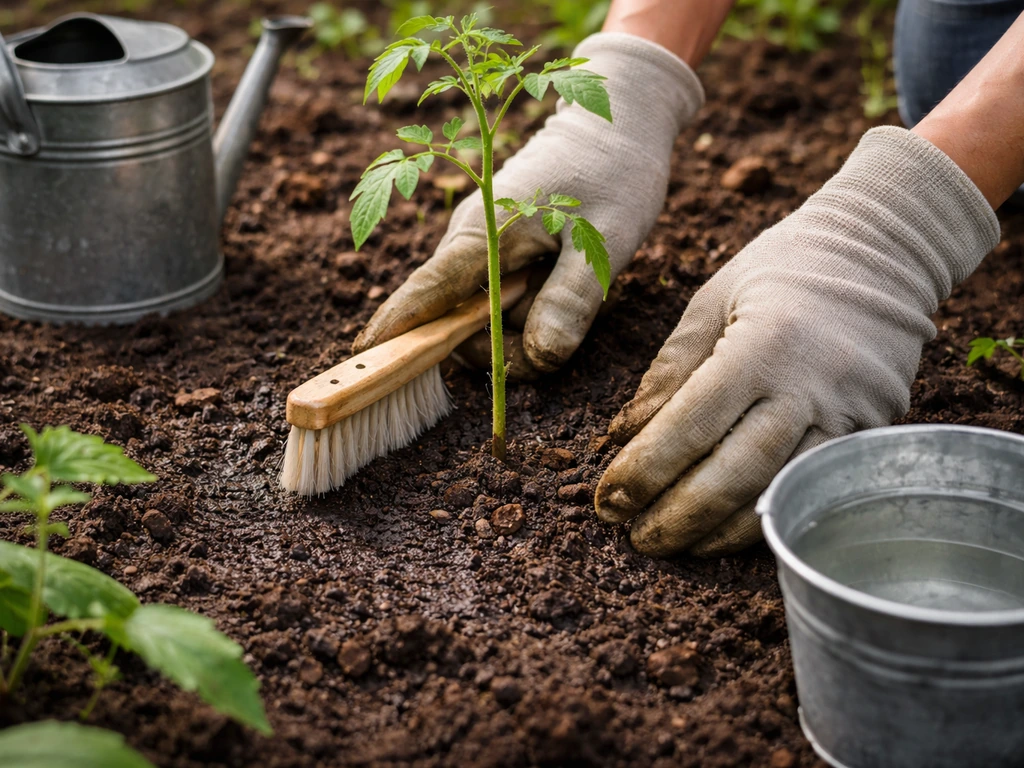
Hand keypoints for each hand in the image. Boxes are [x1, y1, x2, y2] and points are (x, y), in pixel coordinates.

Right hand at [353, 32, 703, 373]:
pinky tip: (562, 279)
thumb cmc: (614, 172)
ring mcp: (481, 251)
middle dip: (505, 345)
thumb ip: (571, 301)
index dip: (397, 331)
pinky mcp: (498, 256)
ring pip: (485, 319)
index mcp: (483, 235)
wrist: (619, 120)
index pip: (426, 294)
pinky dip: (531, 308)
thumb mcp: (603, 241)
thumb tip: (540, 356)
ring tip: (571, 279)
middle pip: (459, 327)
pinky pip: (501, 303)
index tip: (363, 361)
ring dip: (526, 323)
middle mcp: (469, 244)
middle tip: (562, 318)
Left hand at [595, 127, 998, 557]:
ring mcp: (848, 415)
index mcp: (761, 344)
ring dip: (719, 533)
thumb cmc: (782, 268)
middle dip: (676, 516)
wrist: (883, 251)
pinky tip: (727, 531)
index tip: (607, 502)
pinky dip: (766, 516)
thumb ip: (668, 372)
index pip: (691, 424)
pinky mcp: (872, 432)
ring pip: (777, 495)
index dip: (644, 471)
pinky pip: (812, 489)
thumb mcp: (710, 300)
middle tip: (634, 538)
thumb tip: (624, 436)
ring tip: (674, 545)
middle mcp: (809, 387)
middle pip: (734, 473)